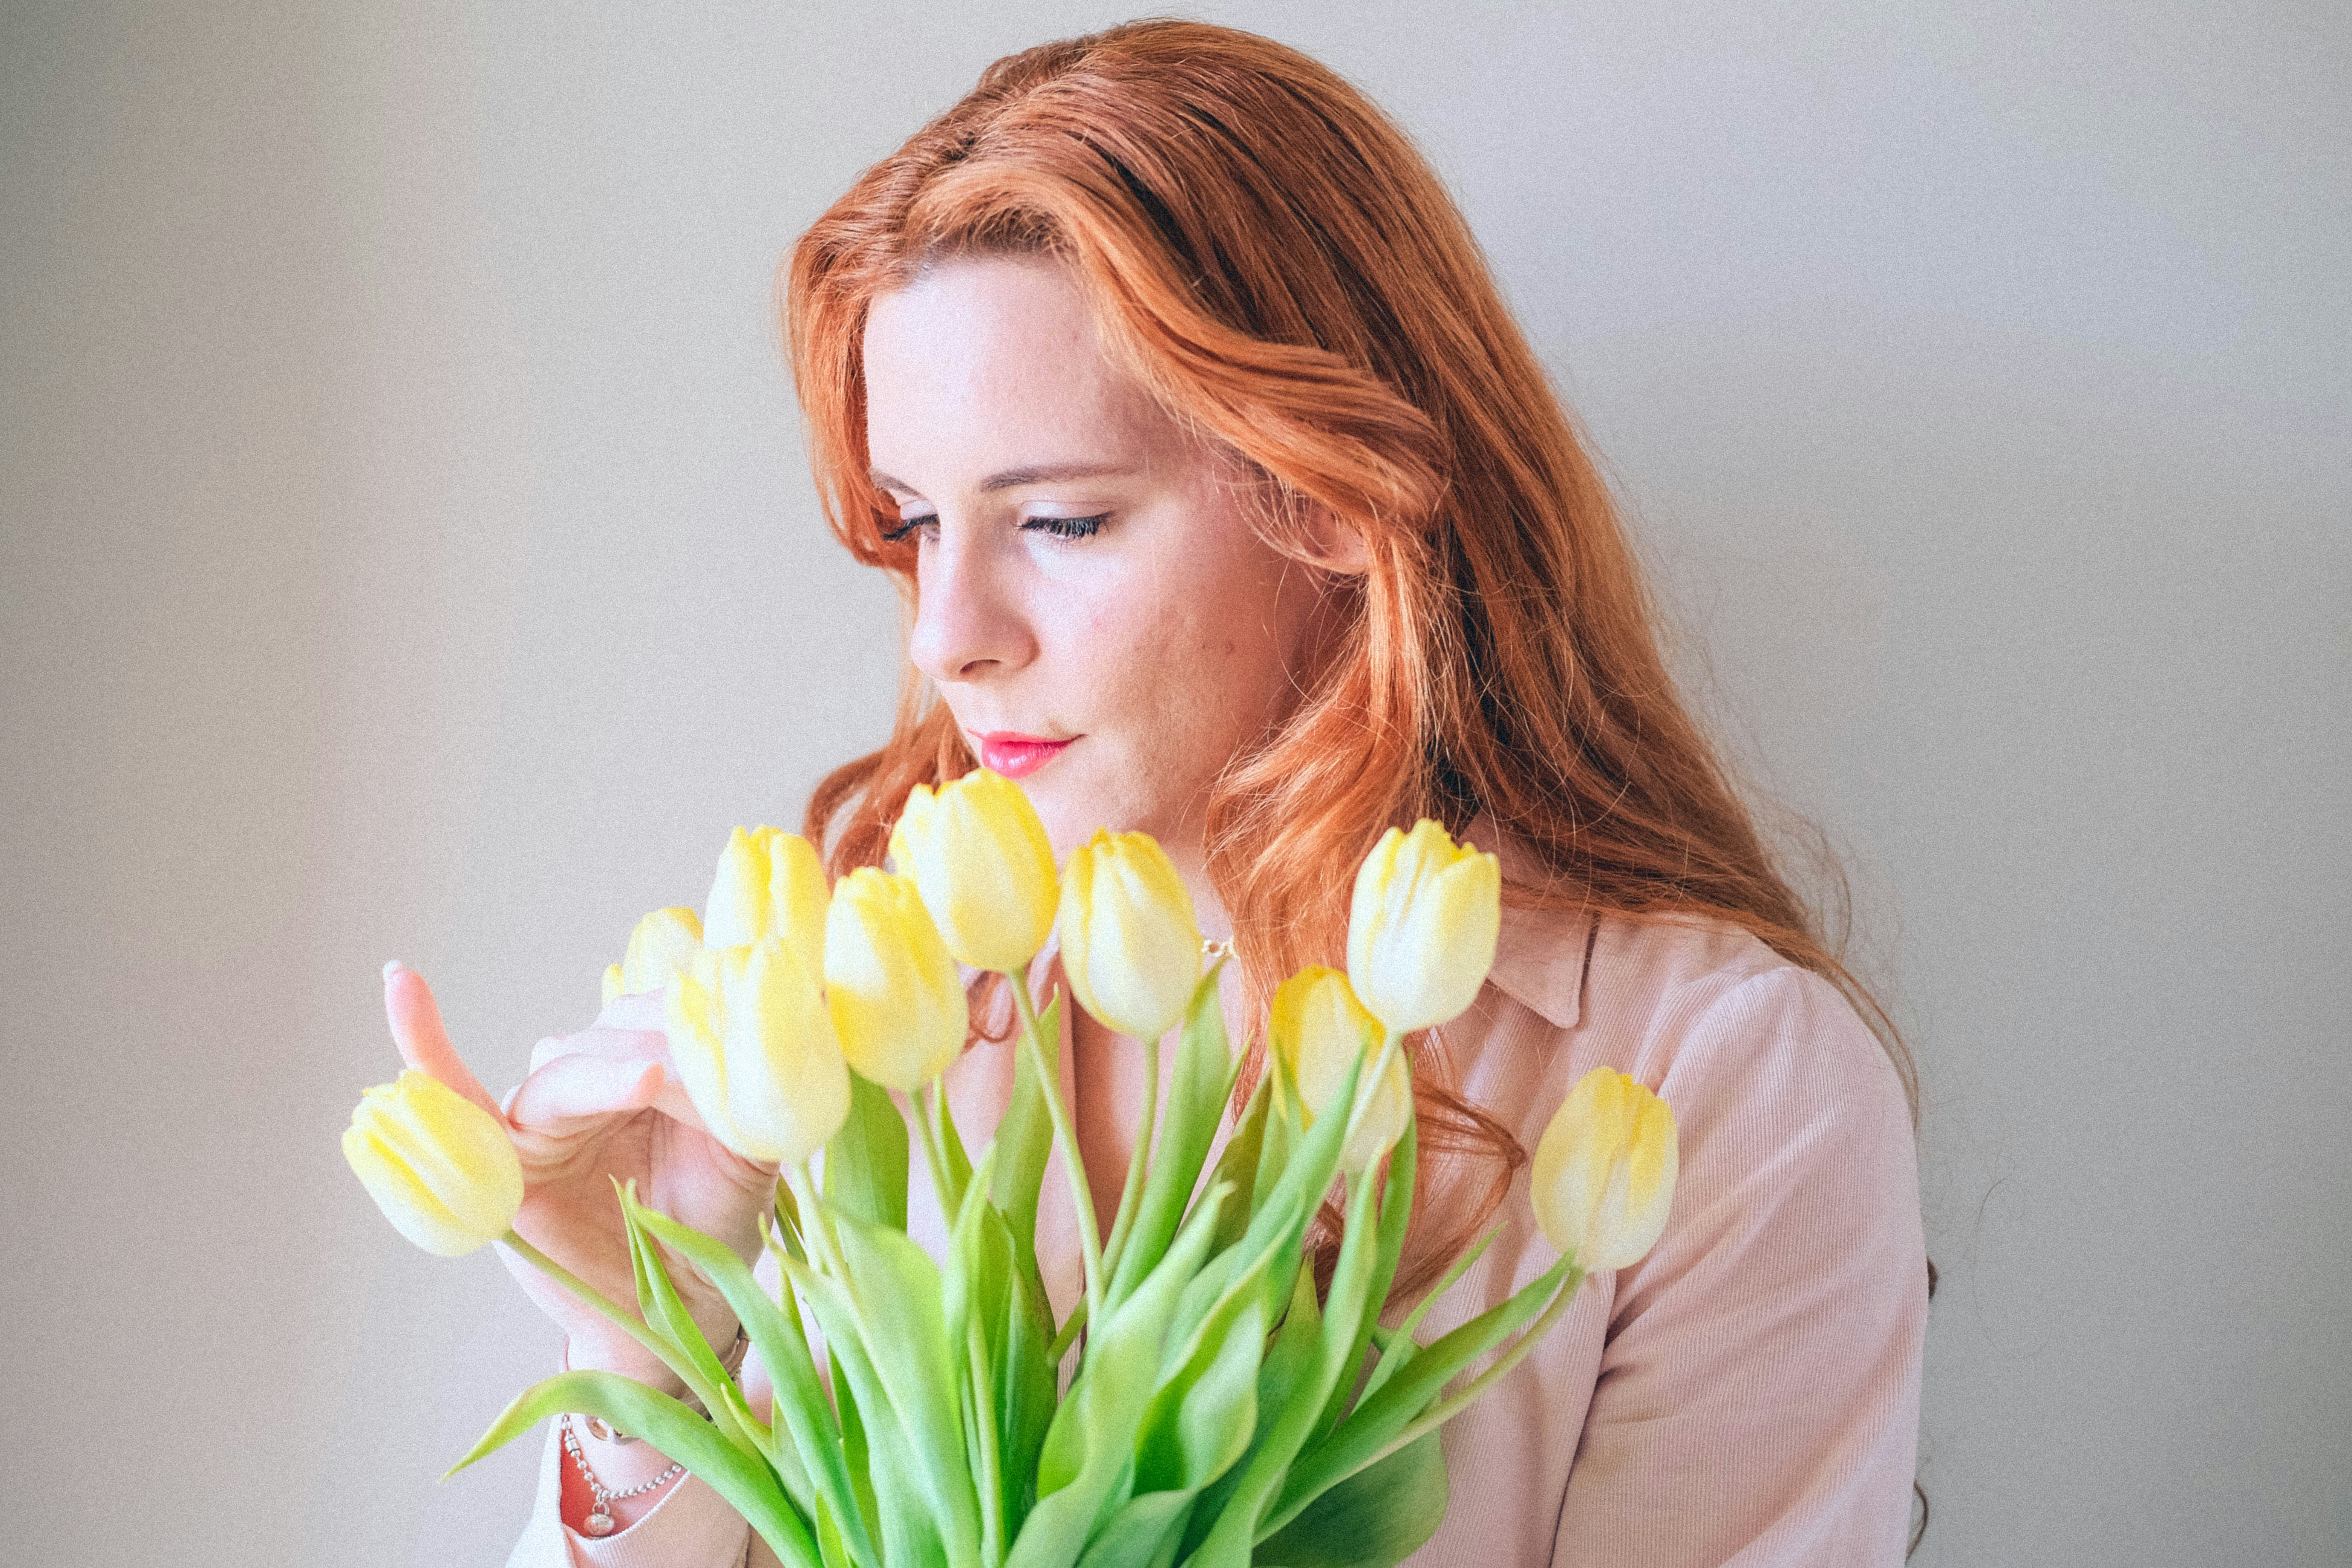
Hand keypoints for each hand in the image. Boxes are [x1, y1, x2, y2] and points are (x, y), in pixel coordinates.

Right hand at [381, 961, 778, 1387]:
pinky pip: (452, 1091)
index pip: (663, 1022)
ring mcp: (540, 1116)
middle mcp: (590, 1080)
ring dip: (608, 1067)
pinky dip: (423, 1040)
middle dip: (660, 1049)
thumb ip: (738, 1094)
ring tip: (652, 1081)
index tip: (735, 1043)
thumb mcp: (744, 1151)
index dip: (694, 1032)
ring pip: (564, 1061)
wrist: (682, 1308)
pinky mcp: (501, 1157)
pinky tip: (402, 983)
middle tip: (698, 1078)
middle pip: (613, 1033)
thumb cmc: (712, 1222)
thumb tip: (741, 1036)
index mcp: (649, 1067)